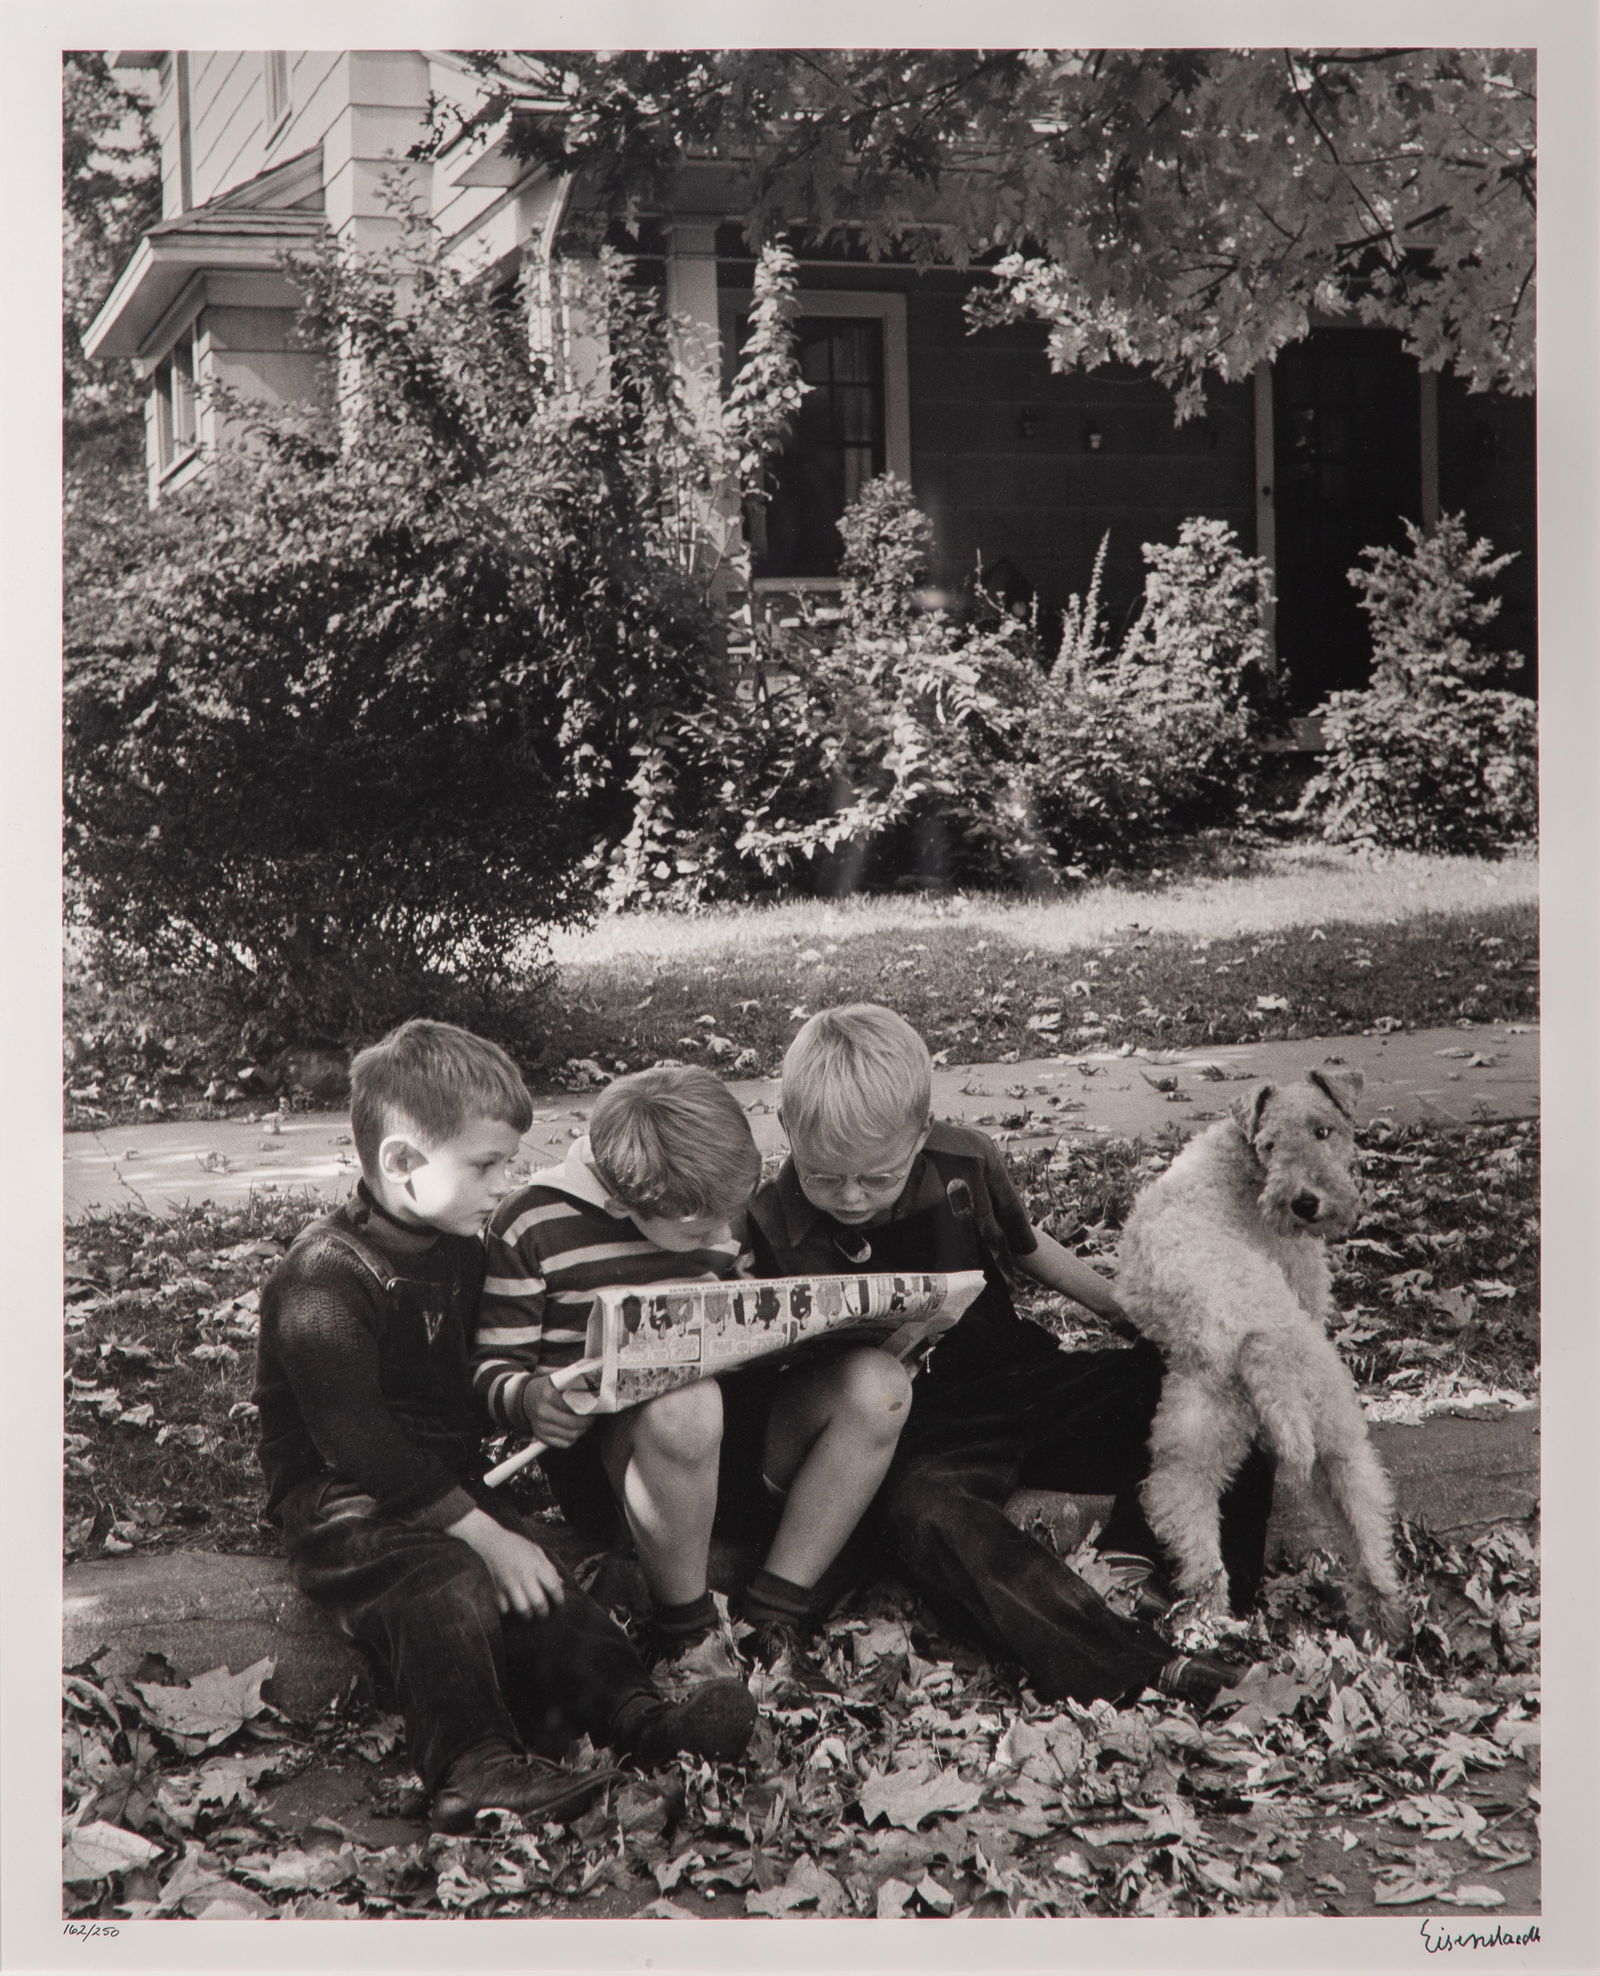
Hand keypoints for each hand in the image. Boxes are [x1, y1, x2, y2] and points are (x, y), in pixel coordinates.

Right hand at [449, 1507, 565, 1618]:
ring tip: (531, 1617)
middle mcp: (524, 1575)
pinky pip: (505, 1607)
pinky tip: (515, 1610)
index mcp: (536, 1564)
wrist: (493, 1541)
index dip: (559, 1599)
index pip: (553, 1586)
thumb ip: (549, 1568)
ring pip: (522, 1608)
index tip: (559, 1604)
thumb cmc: (518, 1545)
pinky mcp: (498, 1588)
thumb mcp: (537, 1552)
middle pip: (538, 1602)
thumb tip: (561, 1583)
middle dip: (544, 1613)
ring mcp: (510, 1583)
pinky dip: (511, 1612)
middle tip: (546, 1615)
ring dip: (528, 1616)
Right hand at [522, 1374, 592, 1447]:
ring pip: (571, 1435)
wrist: (526, 1398)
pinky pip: (565, 1443)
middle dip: (588, 1420)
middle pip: (573, 1422)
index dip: (586, 1405)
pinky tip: (576, 1428)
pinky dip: (574, 1437)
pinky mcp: (542, 1437)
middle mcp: (542, 1412)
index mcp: (547, 1394)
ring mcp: (541, 1426)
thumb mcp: (557, 1379)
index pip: (572, 1404)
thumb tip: (593, 1380)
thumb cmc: (546, 1388)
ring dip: (583, 1429)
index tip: (594, 1404)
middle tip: (594, 1415)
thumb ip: (573, 1380)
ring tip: (586, 1421)